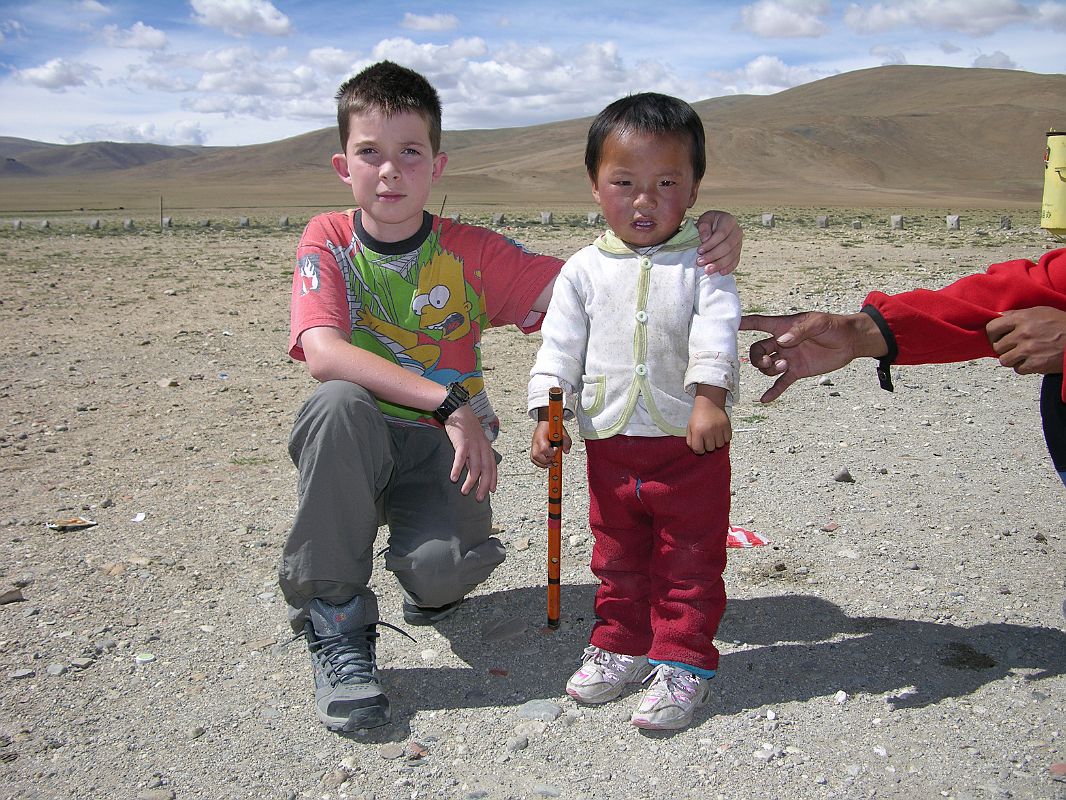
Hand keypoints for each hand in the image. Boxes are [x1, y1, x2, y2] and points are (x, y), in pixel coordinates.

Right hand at [443, 405, 496, 500]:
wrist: (458, 411)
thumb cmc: (466, 427)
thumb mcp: (475, 441)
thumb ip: (476, 455)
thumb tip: (474, 471)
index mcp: (487, 448)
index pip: (492, 467)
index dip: (493, 479)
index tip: (492, 491)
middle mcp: (482, 448)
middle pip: (486, 470)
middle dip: (483, 486)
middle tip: (478, 498)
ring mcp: (473, 445)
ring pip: (474, 467)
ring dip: (470, 481)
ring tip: (465, 492)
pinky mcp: (462, 442)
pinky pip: (460, 458)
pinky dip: (457, 469)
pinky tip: (453, 478)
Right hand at [530, 420, 571, 468]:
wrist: (545, 421)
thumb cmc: (552, 425)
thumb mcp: (562, 431)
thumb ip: (566, 441)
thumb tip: (566, 451)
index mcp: (541, 437)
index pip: (544, 449)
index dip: (551, 452)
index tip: (556, 449)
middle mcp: (535, 442)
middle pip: (536, 456)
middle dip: (546, 460)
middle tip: (553, 459)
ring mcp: (533, 446)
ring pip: (533, 459)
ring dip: (542, 464)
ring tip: (550, 463)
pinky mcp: (534, 449)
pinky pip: (533, 459)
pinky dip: (539, 463)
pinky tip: (546, 462)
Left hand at [687, 397, 730, 453]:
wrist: (709, 402)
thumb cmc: (698, 415)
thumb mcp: (689, 427)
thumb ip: (690, 440)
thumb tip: (696, 450)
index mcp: (697, 431)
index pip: (699, 450)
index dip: (699, 449)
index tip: (700, 445)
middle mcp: (708, 431)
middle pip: (710, 449)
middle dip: (708, 445)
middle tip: (707, 438)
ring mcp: (719, 429)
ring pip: (720, 445)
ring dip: (717, 442)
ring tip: (714, 435)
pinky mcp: (727, 426)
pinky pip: (727, 439)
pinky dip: (724, 438)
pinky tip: (720, 432)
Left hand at [694, 211, 742, 274]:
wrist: (714, 228)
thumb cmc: (708, 223)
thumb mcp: (704, 220)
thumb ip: (703, 226)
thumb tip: (705, 238)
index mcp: (729, 220)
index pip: (721, 233)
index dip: (710, 243)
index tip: (699, 250)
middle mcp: (737, 231)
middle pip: (727, 246)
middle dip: (713, 256)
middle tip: (700, 262)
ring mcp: (739, 243)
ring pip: (731, 255)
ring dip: (719, 264)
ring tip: (707, 270)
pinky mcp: (738, 252)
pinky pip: (735, 261)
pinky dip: (728, 268)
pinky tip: (720, 272)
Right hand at [741, 311, 887, 402]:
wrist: (850, 342)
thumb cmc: (833, 326)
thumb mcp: (818, 323)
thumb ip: (799, 330)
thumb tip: (781, 341)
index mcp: (783, 327)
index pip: (759, 324)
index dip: (744, 324)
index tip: (731, 326)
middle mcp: (781, 343)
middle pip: (757, 351)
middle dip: (757, 358)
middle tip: (769, 360)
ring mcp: (788, 358)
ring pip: (767, 367)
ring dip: (770, 369)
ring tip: (785, 366)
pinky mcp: (797, 371)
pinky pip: (781, 383)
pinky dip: (773, 391)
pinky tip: (765, 400)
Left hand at [987, 306, 1065, 374]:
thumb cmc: (1061, 324)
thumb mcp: (1040, 312)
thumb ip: (1017, 314)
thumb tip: (998, 318)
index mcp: (1022, 318)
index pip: (991, 327)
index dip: (993, 334)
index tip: (998, 337)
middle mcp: (1023, 334)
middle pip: (997, 347)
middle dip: (1005, 348)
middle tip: (1015, 347)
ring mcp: (1028, 350)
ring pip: (1004, 360)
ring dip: (1013, 359)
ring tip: (1025, 354)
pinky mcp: (1036, 364)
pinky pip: (1018, 369)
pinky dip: (1024, 367)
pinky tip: (1034, 360)